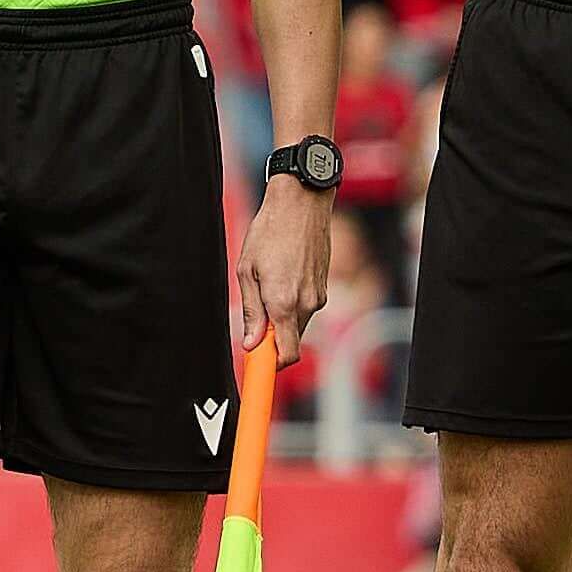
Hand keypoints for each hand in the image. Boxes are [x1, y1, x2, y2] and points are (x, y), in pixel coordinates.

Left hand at [241, 179, 335, 360]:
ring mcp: (319, 295)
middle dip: (273, 339)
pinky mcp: (324, 286)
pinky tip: (280, 277)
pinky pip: (306, 307)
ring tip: (265, 285)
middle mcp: (307, 304)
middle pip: (291, 341)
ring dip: (281, 318)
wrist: (302, 205)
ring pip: (298, 323)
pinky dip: (292, 304)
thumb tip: (252, 343)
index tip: (257, 365)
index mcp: (284, 303)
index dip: (272, 366)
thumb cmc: (269, 233)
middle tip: (253, 320)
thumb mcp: (247, 271)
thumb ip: (251, 310)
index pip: (287, 354)